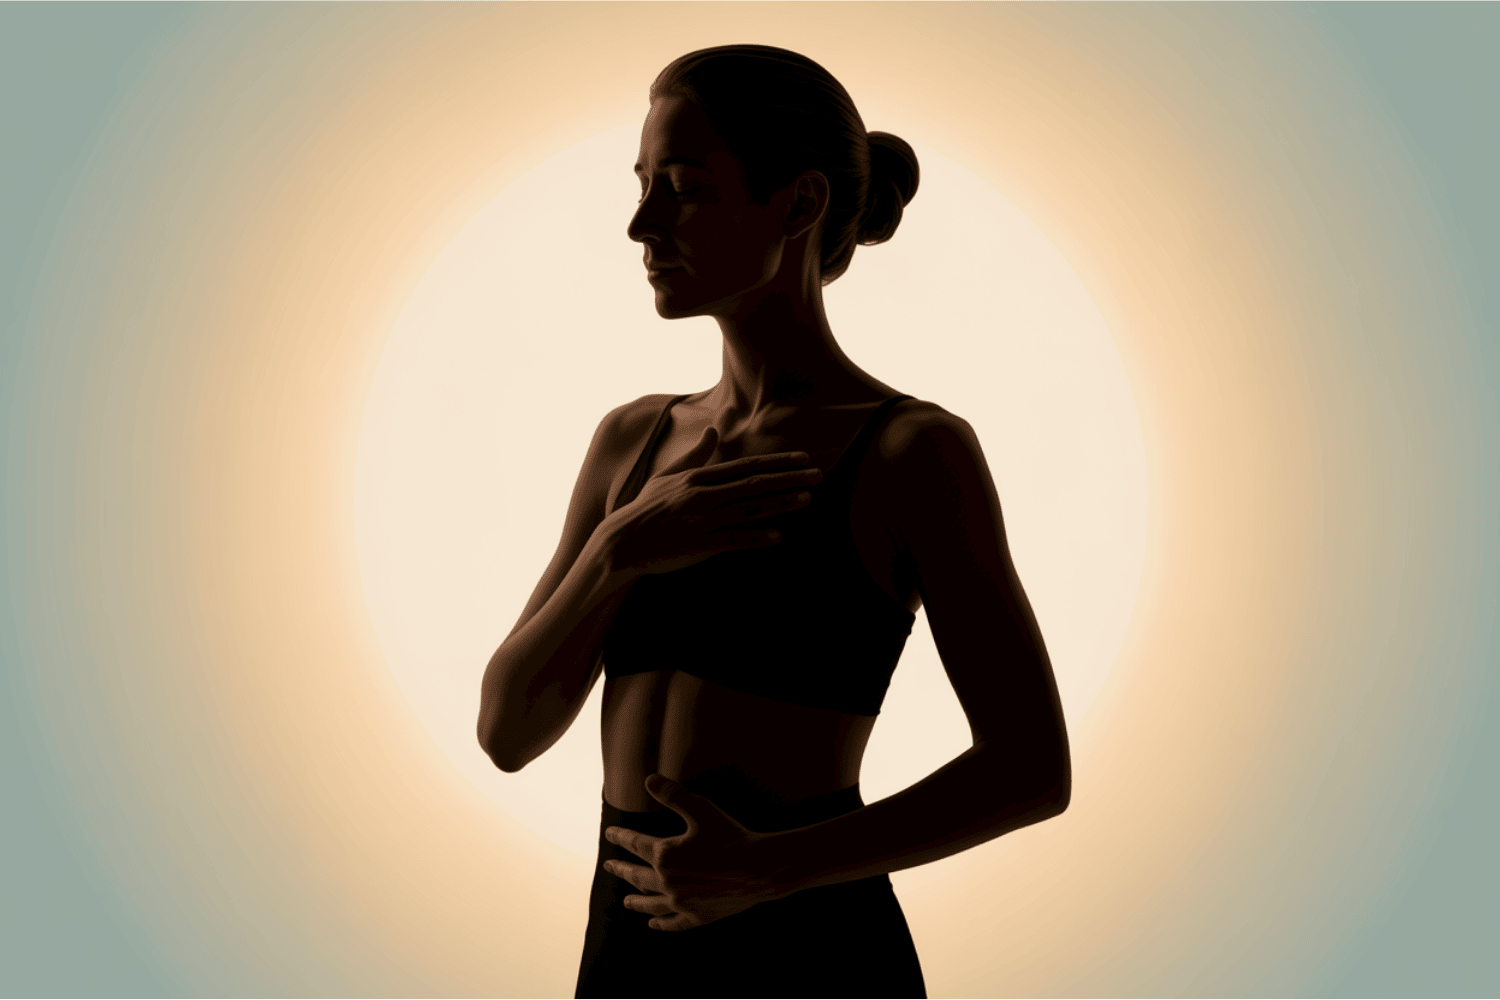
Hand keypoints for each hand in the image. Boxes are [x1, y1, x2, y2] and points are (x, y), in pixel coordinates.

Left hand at [602, 774, 795, 930]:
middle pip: (637, 876)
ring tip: (626, 901)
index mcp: (665, 855)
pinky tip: (653, 923)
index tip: (610, 834)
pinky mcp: (697, 917)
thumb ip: (673, 794)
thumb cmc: (731, 836)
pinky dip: (661, 923)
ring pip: (651, 903)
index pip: (635, 844)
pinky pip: (672, 923)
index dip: (621, 837)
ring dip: (636, 901)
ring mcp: (681, 902)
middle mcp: (668, 882)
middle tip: (609, 866)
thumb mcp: (702, 810)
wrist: (759, 869)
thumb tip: (649, 779)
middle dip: (621, 869)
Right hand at [604, 425, 822, 576]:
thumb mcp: (668, 475)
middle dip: (788, 479)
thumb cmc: (646, 507)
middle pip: (754, 484)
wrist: (622, 541)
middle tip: (819, 475)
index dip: (776, 462)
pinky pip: (732, 540)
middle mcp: (703, 496)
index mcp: (698, 477)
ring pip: (749, 510)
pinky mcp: (699, 546)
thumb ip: (696, 454)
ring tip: (807, 499)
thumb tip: (713, 430)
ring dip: (780, 504)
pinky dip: (755, 538)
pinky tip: (778, 536)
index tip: (802, 458)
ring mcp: (702, 521)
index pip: (746, 466)